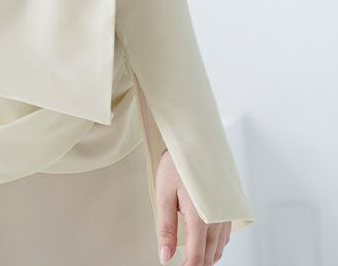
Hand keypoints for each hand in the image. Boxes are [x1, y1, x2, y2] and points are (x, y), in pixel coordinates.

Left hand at [155, 150, 231, 264]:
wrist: (196, 141)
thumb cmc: (177, 165)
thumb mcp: (164, 195)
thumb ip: (165, 229)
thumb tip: (165, 256)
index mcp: (201, 218)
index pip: (197, 257)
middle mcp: (218, 219)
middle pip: (210, 256)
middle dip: (198, 263)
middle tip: (183, 263)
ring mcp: (226, 214)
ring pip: (220, 247)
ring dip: (207, 255)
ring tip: (191, 254)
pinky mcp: (230, 207)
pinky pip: (225, 235)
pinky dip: (216, 243)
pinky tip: (204, 238)